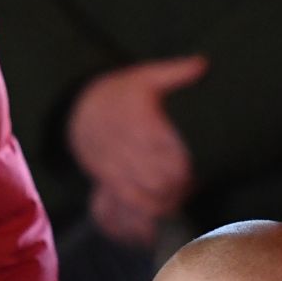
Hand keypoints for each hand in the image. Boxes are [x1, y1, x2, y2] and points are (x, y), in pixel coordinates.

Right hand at [67, 56, 207, 236]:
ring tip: (179, 199)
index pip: (171, 158)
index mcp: (141, 124)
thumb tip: (203, 64)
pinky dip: (142, 216)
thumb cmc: (119, 93)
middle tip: (193, 186)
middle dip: (180, 190)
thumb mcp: (145, 76)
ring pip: (143, 198)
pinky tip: (157, 216)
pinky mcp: (106, 181)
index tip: (200, 170)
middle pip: (159, 182)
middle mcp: (126, 149)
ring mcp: (114, 168)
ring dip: (164, 204)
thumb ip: (176, 72)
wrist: (78, 108)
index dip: (188, 171)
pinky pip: (124, 205)